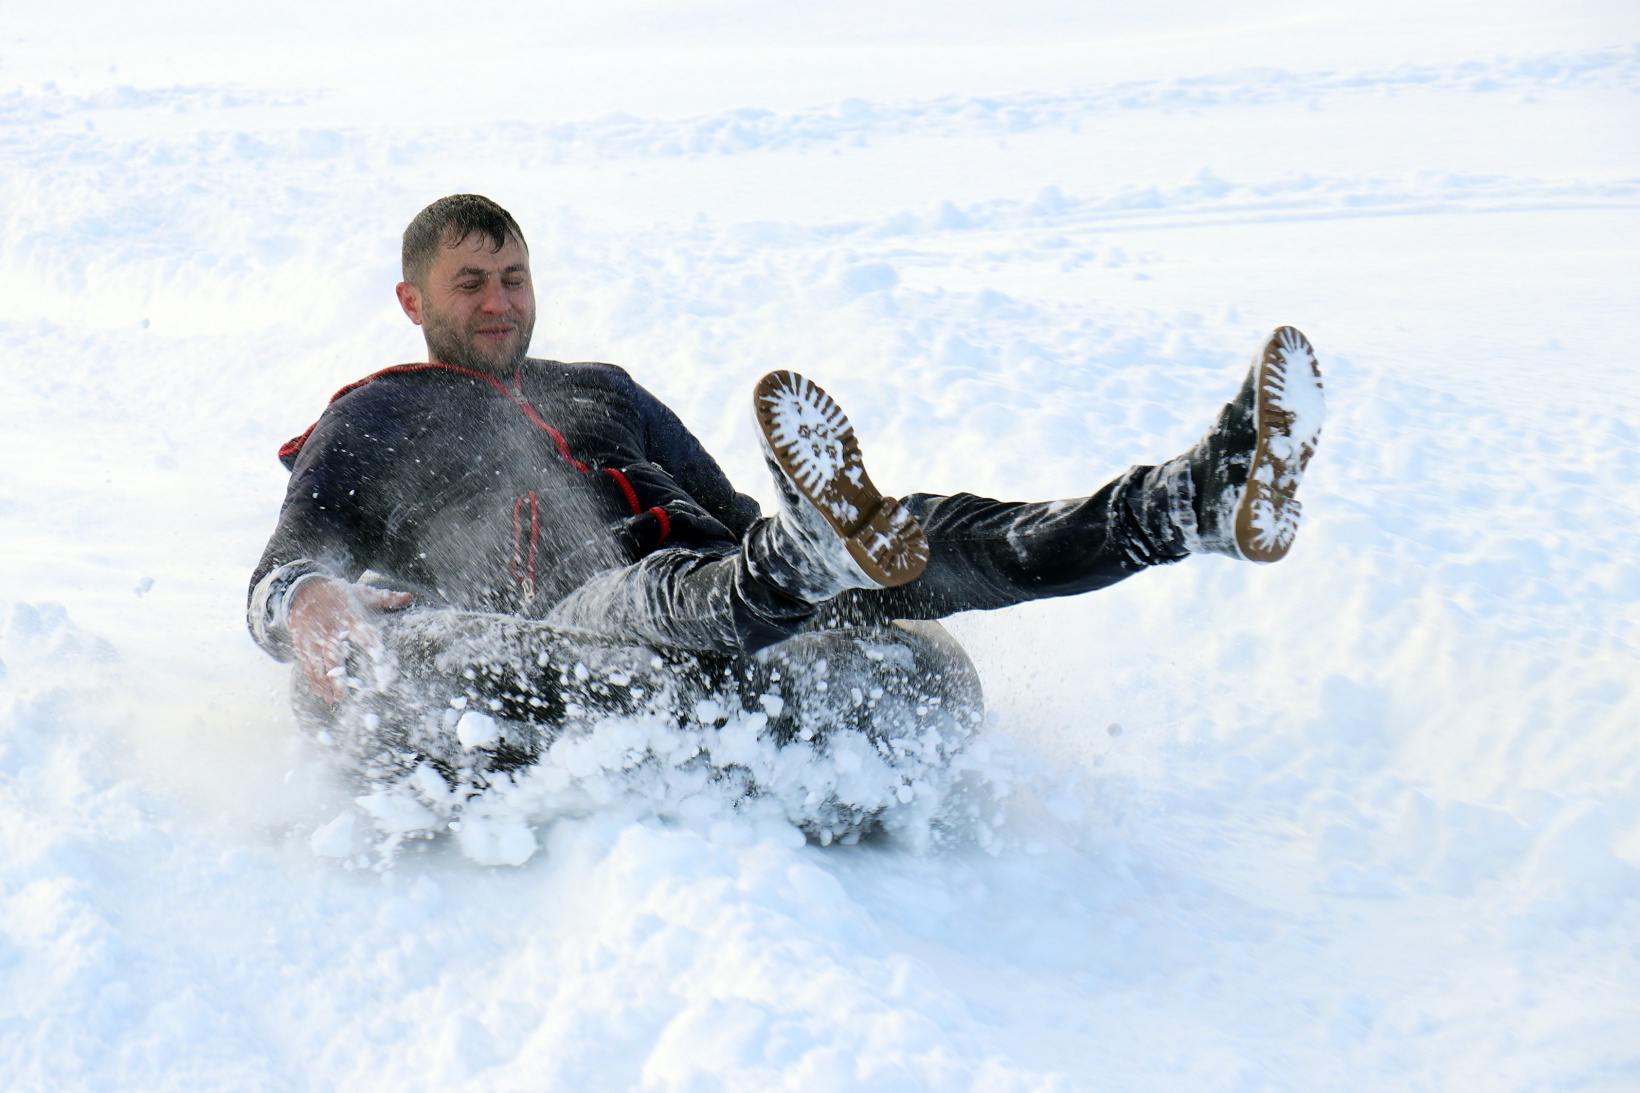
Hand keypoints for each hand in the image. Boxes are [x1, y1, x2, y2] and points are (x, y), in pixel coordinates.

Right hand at [288, 578, 411, 702]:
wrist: (302, 589)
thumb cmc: (338, 594)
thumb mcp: (362, 592)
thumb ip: (386, 598)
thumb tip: (409, 598)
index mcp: (347, 616)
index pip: (360, 630)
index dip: (369, 642)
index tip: (378, 655)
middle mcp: (328, 629)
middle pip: (333, 654)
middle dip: (337, 675)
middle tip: (343, 695)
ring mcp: (313, 638)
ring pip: (318, 663)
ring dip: (324, 683)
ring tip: (333, 699)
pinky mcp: (302, 643)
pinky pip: (307, 663)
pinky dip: (313, 679)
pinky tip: (320, 692)